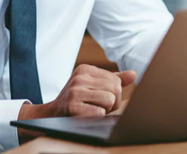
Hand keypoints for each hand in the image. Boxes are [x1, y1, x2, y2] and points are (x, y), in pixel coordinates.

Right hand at [18, 64, 135, 119]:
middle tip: (98, 106)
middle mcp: (79, 77)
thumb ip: (113, 79)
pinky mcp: (72, 106)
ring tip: (92, 109)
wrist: (52, 114)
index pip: (116, 80)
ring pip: (110, 100)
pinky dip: (97, 117)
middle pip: (116, 89)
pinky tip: (86, 115)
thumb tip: (133, 74)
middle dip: (112, 103)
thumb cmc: (78, 100)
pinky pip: (99, 113)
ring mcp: (75, 91)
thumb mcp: (92, 85)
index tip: (100, 98)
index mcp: (85, 69)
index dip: (114, 94)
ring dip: (105, 110)